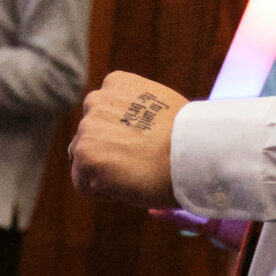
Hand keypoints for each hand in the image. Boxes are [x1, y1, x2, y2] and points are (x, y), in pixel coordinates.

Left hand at [71, 72, 185, 208]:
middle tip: (141, 163)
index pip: (103, 116)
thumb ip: (138, 111)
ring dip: (107, 173)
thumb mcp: (161, 105)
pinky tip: (128, 185)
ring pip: (86, 162)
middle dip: (110, 154)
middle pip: (91, 138)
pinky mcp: (85, 156)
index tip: (144, 146)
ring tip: (137, 172)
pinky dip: (103, 192)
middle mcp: (96, 100)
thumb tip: (132, 131)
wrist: (192, 153)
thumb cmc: (187, 137)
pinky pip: (83, 184)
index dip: (122, 137)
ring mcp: (87, 128)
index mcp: (115, 83)